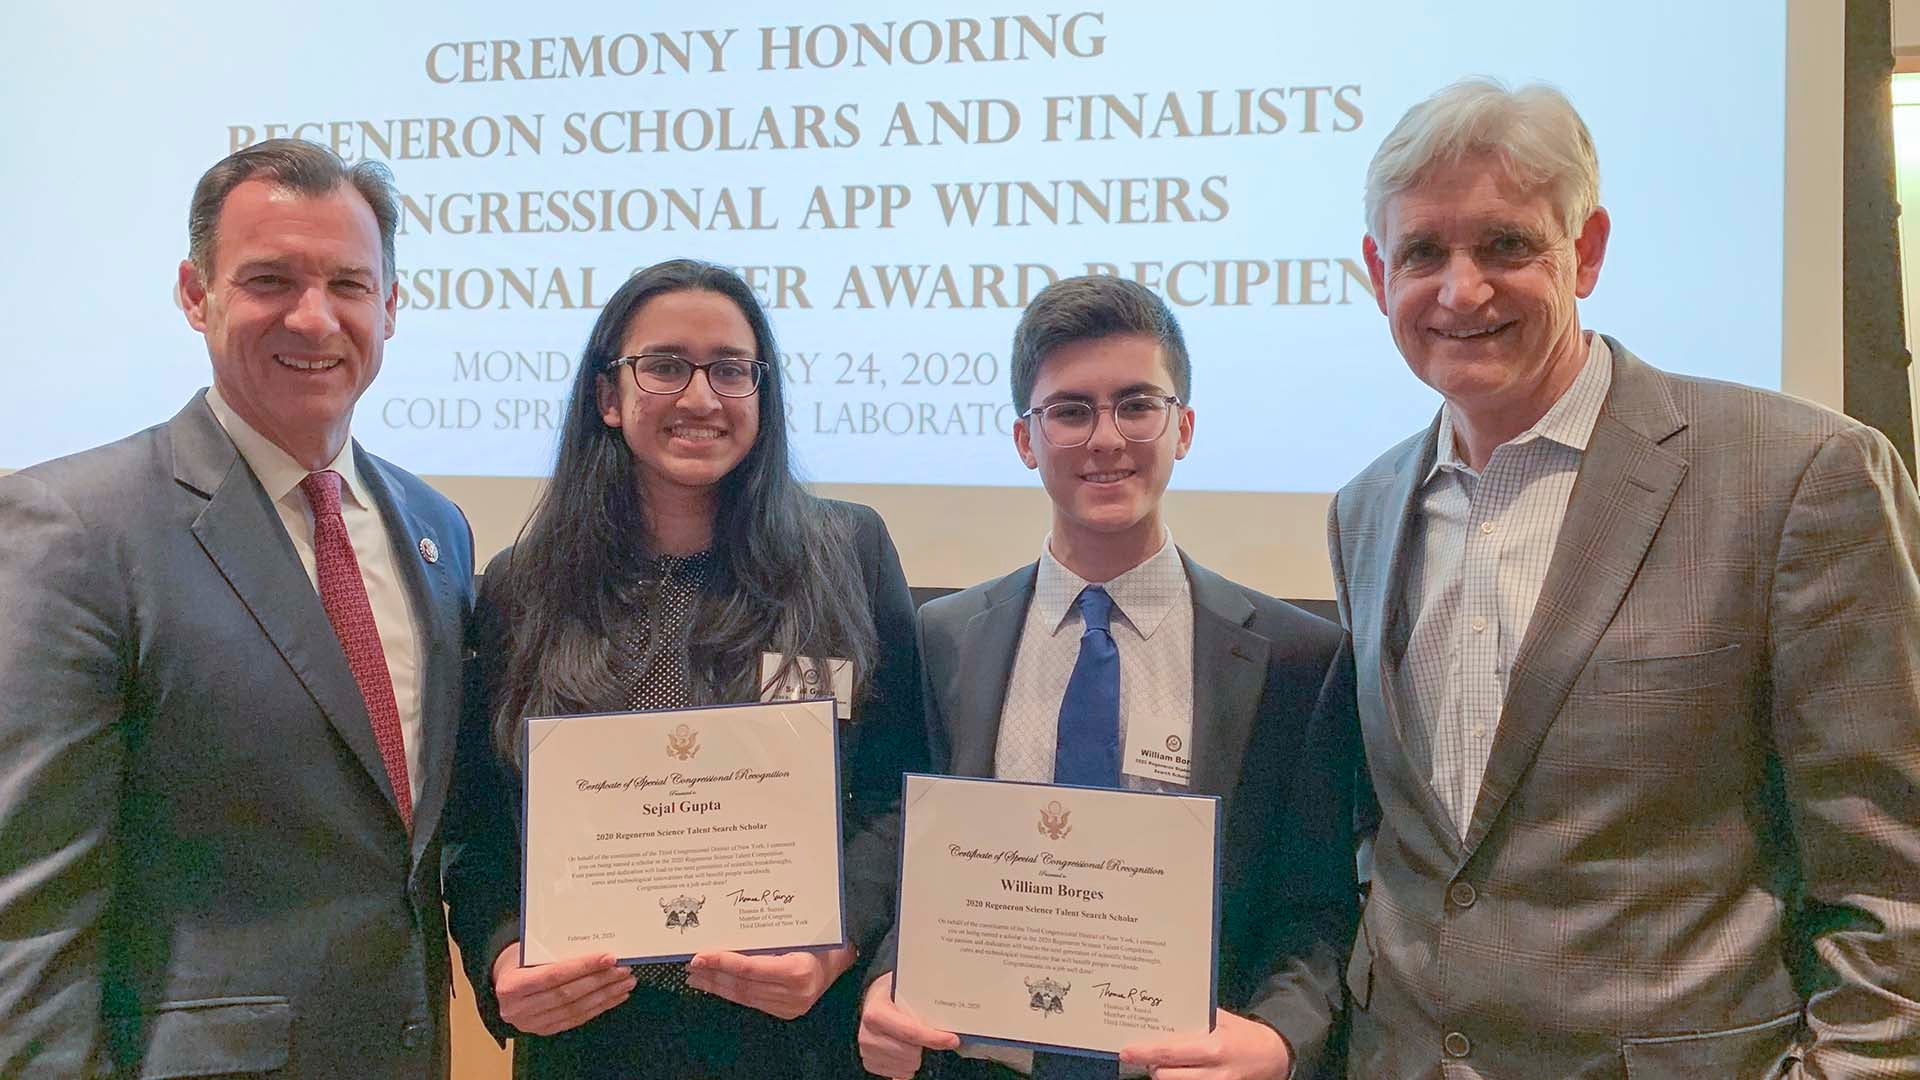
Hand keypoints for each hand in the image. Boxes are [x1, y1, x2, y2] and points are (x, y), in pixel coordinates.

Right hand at [491, 944, 635, 1035]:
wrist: (502, 981)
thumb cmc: (519, 959)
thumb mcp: (528, 951)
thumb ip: (554, 952)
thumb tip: (597, 948)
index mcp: (511, 986)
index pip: (553, 976)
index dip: (583, 967)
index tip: (609, 958)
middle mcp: (518, 1009)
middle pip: (567, 994)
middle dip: (599, 981)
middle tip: (624, 969)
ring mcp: (531, 1024)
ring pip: (575, 1009)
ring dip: (604, 996)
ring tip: (625, 982)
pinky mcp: (544, 1030)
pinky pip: (575, 1019)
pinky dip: (598, 1008)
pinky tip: (615, 997)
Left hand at [685, 944, 855, 1019]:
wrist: (844, 960)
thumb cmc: (822, 938)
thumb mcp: (798, 931)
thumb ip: (768, 936)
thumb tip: (727, 930)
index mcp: (799, 971)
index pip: (751, 968)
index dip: (723, 962)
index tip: (700, 955)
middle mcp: (795, 994)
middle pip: (743, 985)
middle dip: (713, 975)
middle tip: (691, 963)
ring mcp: (790, 1007)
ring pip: (744, 997)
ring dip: (717, 986)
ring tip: (696, 975)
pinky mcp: (785, 1012)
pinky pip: (751, 1001)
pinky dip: (731, 992)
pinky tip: (715, 984)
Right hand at [857, 972, 959, 1077]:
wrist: (872, 1000)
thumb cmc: (891, 994)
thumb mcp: (905, 987)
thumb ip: (923, 1000)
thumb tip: (949, 1011)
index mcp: (876, 1013)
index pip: (910, 1032)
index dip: (934, 1038)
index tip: (952, 1039)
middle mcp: (868, 1034)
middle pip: (911, 1052)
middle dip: (923, 1044)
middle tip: (924, 1032)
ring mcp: (867, 1051)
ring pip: (907, 1065)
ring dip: (915, 1055)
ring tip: (911, 1039)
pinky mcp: (869, 1063)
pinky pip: (899, 1074)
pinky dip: (906, 1064)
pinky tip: (903, 1048)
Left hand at [1118, 1009, 1291, 1079]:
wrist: (1273, 1057)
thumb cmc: (1243, 1033)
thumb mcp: (1222, 1019)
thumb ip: (1194, 1018)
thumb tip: (1162, 1011)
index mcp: (1213, 1047)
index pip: (1170, 1053)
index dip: (1145, 1053)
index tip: (1126, 1050)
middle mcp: (1213, 1072)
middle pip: (1166, 1076)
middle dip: (1151, 1065)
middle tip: (1144, 1053)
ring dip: (1162, 1074)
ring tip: (1159, 1063)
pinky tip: (1176, 1070)